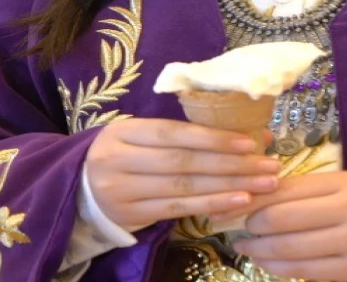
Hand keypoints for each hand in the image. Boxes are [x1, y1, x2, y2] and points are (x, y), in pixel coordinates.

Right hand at [84, 118, 280, 230]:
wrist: (77, 189)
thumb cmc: (121, 155)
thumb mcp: (139, 136)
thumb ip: (182, 134)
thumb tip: (244, 132)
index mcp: (124, 131)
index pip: (174, 133)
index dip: (213, 138)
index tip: (250, 141)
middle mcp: (120, 160)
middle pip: (184, 162)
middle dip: (232, 164)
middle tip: (268, 165)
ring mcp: (124, 190)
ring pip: (184, 187)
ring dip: (229, 186)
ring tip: (263, 184)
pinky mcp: (132, 215)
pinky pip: (178, 209)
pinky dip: (211, 204)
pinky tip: (238, 201)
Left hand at [222, 172, 346, 281]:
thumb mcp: (332, 186)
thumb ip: (294, 190)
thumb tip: (246, 196)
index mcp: (344, 184)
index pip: (286, 191)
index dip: (254, 199)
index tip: (234, 205)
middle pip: (283, 220)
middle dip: (252, 225)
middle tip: (239, 228)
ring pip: (290, 249)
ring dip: (259, 250)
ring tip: (245, 247)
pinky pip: (304, 271)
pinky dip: (277, 267)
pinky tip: (266, 262)